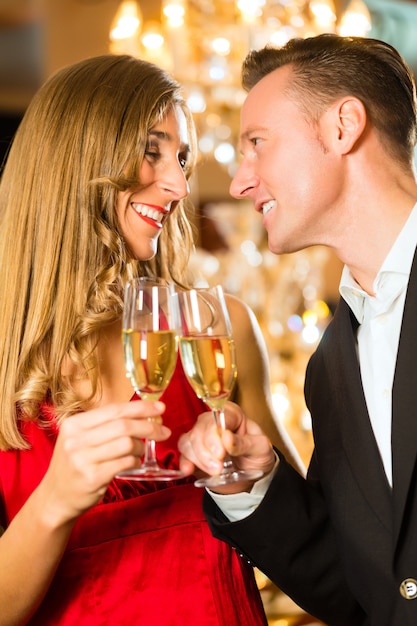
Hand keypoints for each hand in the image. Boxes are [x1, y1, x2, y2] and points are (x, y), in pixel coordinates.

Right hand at [39, 401, 169, 524]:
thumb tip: (142, 413)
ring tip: (139, 452)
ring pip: (127, 443)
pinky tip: (133, 463)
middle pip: (123, 425)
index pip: (115, 410)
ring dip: (140, 447)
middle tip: (164, 431)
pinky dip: (135, 462)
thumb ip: (105, 426)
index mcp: (75, 424)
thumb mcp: (80, 439)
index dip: (141, 407)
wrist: (55, 498)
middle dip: (149, 426)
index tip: (160, 407)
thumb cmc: (75, 465)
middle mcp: (76, 439)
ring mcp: (83, 459)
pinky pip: (125, 463)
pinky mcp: (92, 477)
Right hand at [178, 401, 274, 492]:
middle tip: (218, 467)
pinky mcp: (193, 452)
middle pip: (200, 430)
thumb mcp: (260, 449)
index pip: (217, 418)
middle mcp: (213, 422)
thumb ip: (245, 443)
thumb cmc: (257, 455)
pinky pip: (183, 453)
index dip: (215, 435)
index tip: (221, 453)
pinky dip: (185, 462)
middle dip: (206, 451)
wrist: (251, 474)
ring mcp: (201, 436)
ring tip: (215, 471)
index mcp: (232, 414)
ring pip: (189, 441)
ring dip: (199, 459)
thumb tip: (226, 437)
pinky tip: (189, 470)